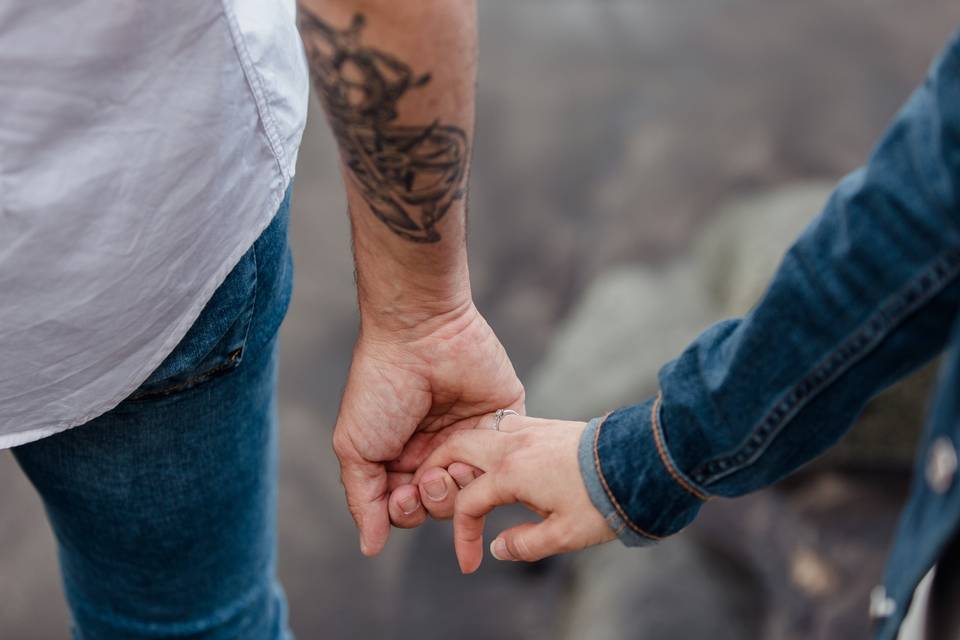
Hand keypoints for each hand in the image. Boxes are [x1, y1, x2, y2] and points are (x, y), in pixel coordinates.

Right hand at [332, 302, 523, 555]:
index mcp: (400, 456)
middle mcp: (436, 448)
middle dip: (434, 501)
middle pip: (443, 504)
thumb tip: (369, 547)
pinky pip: (508, 460)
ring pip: (476, 489)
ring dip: (461, 487)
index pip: (407, 507)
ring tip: (450, 465)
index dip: (405, 512)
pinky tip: (474, 456)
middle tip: (427, 479)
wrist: (419, 334)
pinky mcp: (505, 420)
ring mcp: (472, 435)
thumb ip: (364, 501)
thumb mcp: (355, 447)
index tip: (402, 495)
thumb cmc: (380, 387)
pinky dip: (493, 468)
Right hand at [414, 415, 615, 572]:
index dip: (462, 535)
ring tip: (457, 474)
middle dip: (435, 470)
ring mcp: (528, 429)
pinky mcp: (543, 424)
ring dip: (459, 449)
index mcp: (511, 473)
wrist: (638, 462)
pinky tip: (493, 455)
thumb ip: (524, 545)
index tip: (471, 562)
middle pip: (455, 448)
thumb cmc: (602, 500)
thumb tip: (497, 549)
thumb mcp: (564, 535)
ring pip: (476, 429)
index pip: (467, 503)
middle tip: (430, 492)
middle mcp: (512, 445)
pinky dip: (485, 436)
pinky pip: (501, 423)